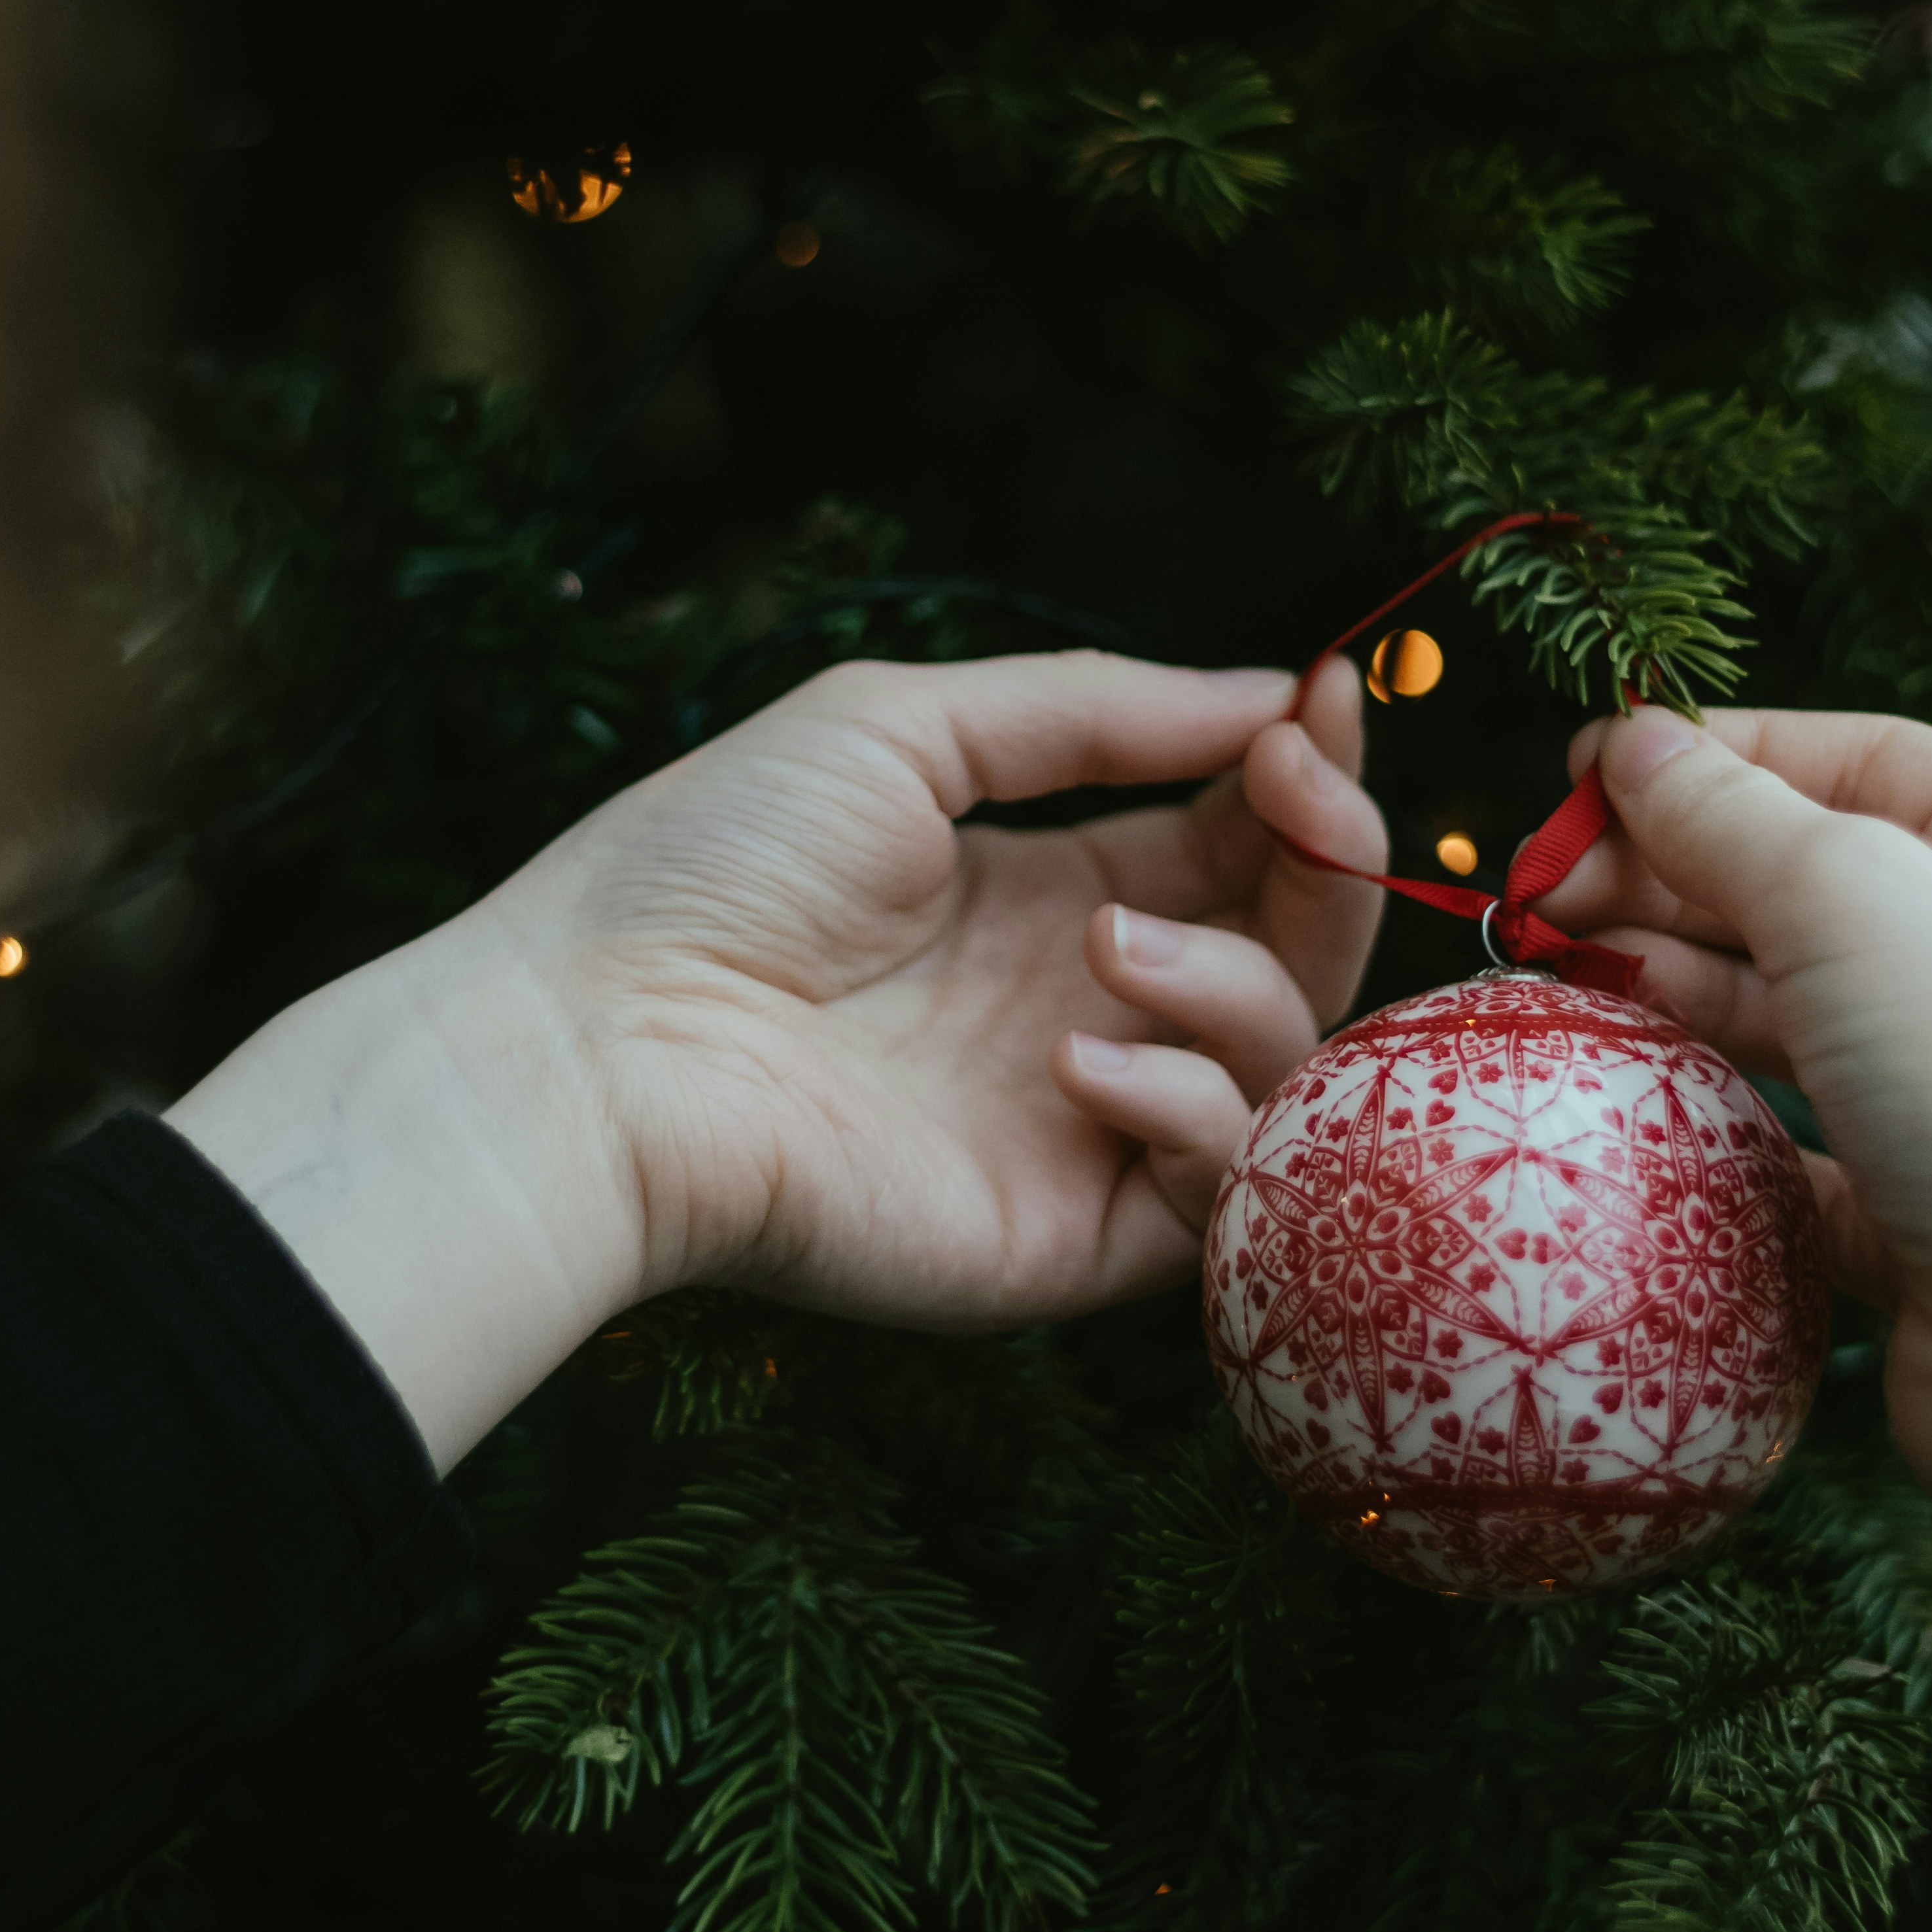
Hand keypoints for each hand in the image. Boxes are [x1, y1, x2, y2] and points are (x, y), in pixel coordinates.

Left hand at [170, 653, 1391, 1471]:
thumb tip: (1268, 691)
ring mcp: (1090, 1134)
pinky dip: (1191, 1112)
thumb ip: (1090, 710)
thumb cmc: (709, 870)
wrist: (601, 1047)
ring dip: (1239, 981)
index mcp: (1052, 896)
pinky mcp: (1075, 1240)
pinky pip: (1225, 1192)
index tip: (1326, 692)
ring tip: (1104, 947)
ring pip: (1289, 1068)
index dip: (1304, 772)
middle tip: (1292, 790)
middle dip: (1330, 858)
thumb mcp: (899, 728)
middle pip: (1298, 950)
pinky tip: (1077, 1066)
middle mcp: (1091, 1014)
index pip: (1241, 842)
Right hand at [1547, 705, 1931, 1645]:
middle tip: (1534, 893)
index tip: (1577, 773)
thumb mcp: (1853, 895)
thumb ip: (1726, 812)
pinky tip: (1629, 1085)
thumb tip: (1631, 738)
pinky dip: (1717, 1108)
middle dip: (1671, 875)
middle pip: (1820, 883)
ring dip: (1677, 982)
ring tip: (1555, 969)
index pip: (1865, 759)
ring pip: (1804, 1011)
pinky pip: (1806, 1139)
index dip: (1713, 756)